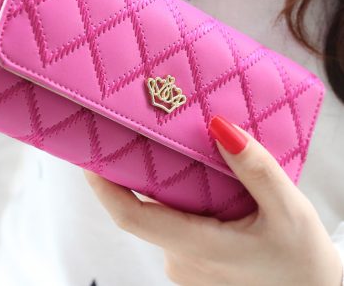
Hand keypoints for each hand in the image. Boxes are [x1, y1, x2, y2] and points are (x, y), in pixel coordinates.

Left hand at [85, 115, 342, 285]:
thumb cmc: (303, 262)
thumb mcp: (288, 209)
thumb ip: (253, 167)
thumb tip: (218, 127)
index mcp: (199, 247)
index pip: (131, 216)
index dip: (104, 188)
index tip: (89, 159)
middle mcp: (183, 260)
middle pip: (147, 210)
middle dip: (143, 175)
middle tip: (148, 137)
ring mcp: (186, 266)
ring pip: (163, 217)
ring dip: (169, 189)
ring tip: (189, 159)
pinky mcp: (193, 266)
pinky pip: (176, 228)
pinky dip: (182, 205)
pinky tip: (204, 190)